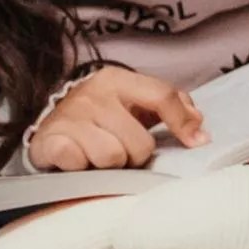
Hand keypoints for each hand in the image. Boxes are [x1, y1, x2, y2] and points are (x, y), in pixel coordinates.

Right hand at [26, 67, 204, 171]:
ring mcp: (69, 117)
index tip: (196, 142)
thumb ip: (172, 106)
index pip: (162, 96)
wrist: (49, 125)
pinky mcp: (50, 141)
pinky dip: (82, 168)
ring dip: (110, 164)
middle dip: (136, 154)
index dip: (183, 123)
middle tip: (123, 149)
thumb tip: (198, 127)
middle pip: (139, 143)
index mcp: (117, 79)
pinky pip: (80, 165)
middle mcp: (92, 95)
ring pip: (112, 157)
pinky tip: (79, 159)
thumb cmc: (103, 114)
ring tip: (100, 154)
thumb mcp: (136, 101)